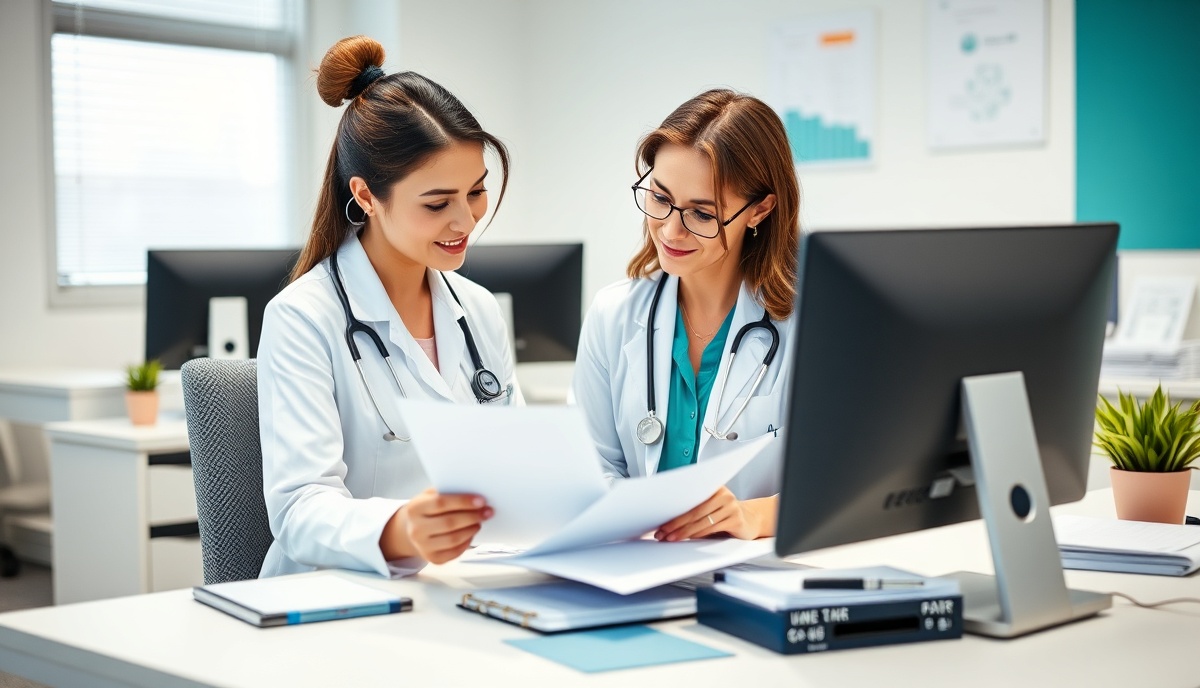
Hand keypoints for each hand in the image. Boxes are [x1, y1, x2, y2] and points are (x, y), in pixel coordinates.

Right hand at [381, 489, 491, 563]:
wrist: (412, 530)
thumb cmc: (428, 509)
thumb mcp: (431, 496)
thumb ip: (448, 492)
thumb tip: (475, 493)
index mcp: (415, 508)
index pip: (441, 503)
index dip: (463, 501)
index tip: (481, 500)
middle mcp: (416, 529)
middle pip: (449, 523)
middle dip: (472, 516)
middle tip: (488, 511)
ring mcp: (423, 546)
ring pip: (454, 539)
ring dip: (472, 529)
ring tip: (479, 521)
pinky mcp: (433, 558)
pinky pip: (455, 551)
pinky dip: (467, 541)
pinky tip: (471, 533)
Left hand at [653, 488, 774, 541]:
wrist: (750, 521)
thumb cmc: (724, 514)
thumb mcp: (710, 507)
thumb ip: (694, 508)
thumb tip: (667, 519)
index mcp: (713, 487)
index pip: (689, 498)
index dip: (673, 510)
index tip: (660, 520)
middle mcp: (723, 494)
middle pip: (693, 511)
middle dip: (675, 524)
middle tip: (662, 532)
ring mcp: (730, 506)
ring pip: (701, 521)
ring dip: (683, 531)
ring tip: (671, 538)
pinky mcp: (735, 520)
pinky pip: (712, 528)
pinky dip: (698, 534)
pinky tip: (688, 538)